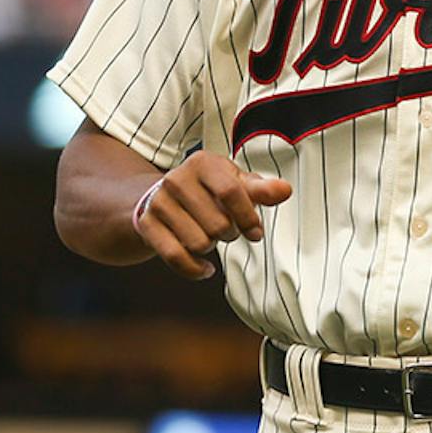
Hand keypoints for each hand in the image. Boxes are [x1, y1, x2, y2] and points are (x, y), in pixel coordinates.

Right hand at [135, 153, 292, 279]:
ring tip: (210, 236)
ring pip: (198, 243)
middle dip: (230, 234)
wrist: (162, 196)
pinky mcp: (147, 225)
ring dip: (211, 247)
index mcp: (203, 163)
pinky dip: (195, 269)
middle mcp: (176, 179)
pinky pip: (175, 258)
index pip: (231, 192)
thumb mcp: (235, 183)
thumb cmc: (208, 190)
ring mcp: (159, 202)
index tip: (256, 232)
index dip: (248, 217)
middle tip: (228, 230)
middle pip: (217, 223)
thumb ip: (261, 189)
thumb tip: (284, 190)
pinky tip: (205, 268)